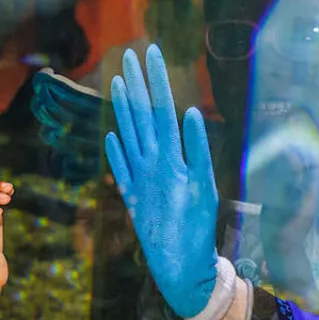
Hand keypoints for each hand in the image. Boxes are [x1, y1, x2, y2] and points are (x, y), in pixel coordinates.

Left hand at [105, 45, 219, 319]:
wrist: (178, 266)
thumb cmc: (199, 228)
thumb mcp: (207, 187)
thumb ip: (197, 148)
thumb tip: (189, 111)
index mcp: (170, 159)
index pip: (161, 108)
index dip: (156, 80)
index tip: (151, 53)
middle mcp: (150, 164)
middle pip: (141, 116)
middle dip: (137, 84)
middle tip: (129, 55)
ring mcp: (137, 180)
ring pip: (128, 135)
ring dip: (122, 107)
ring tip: (118, 82)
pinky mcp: (131, 197)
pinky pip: (120, 167)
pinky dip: (115, 149)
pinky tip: (112, 134)